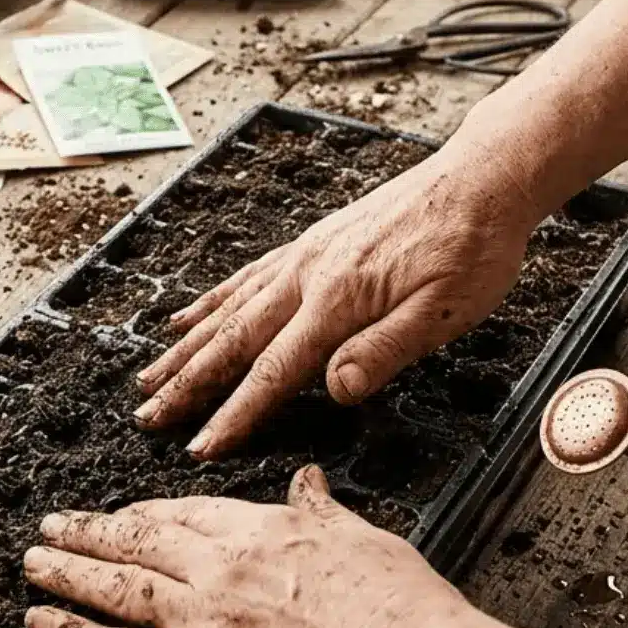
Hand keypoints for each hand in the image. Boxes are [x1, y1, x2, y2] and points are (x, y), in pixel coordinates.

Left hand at [22, 465, 477, 627]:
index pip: (190, 514)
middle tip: (53, 526)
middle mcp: (223, 568)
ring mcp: (204, 621)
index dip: (150, 513)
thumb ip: (324, 513)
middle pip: (141, 541)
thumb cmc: (405, 616)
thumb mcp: (365, 540)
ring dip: (69, 572)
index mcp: (266, 531)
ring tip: (34, 563)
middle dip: (91, 532)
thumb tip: (310, 481)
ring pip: (119, 587)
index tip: (125, 513)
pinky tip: (41, 624)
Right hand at [133, 144, 537, 457]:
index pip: (273, 371)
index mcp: (337, 301)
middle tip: (147, 417)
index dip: (234, 414)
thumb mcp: (444, 313)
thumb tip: (333, 390)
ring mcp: (304, 256)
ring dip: (184, 348)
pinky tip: (185, 317)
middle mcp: (307, 275)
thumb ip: (383, 351)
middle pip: (232, 340)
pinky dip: (210, 301)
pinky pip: (245, 278)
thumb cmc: (471, 249)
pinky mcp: (312, 243)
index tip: (200, 447)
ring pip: (228, 310)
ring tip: (149, 378)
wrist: (480, 180)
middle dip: (186, 383)